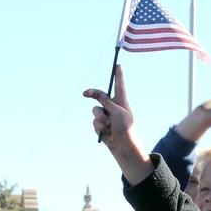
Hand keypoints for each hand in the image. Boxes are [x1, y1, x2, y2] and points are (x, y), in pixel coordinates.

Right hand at [83, 65, 153, 184]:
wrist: (122, 145)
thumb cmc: (125, 128)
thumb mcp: (119, 112)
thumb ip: (108, 103)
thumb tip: (99, 95)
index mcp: (121, 101)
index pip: (119, 86)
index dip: (118, 75)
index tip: (118, 65)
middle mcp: (112, 106)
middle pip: (99, 96)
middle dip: (92, 94)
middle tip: (85, 94)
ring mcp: (105, 115)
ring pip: (95, 111)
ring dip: (100, 118)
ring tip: (109, 125)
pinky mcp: (100, 124)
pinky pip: (94, 121)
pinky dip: (99, 126)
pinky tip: (107, 131)